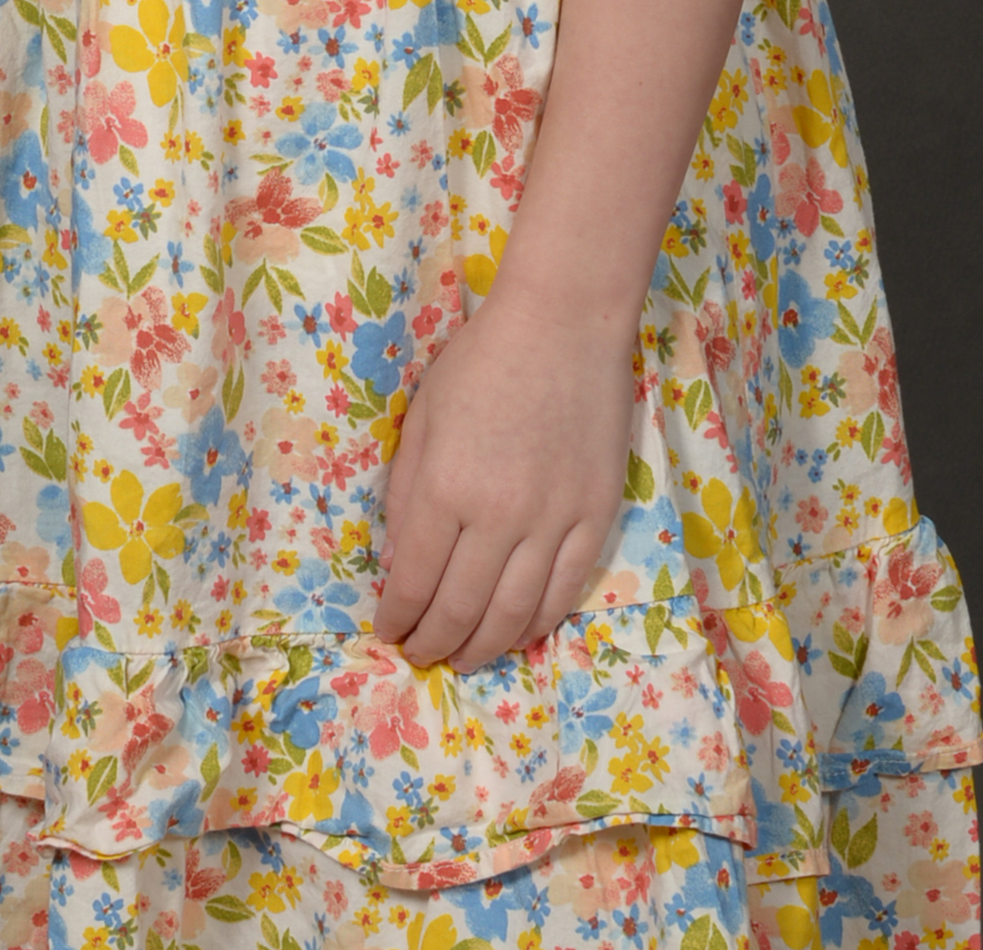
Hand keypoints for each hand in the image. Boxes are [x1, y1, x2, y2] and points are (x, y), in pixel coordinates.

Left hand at [374, 291, 633, 669]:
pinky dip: (537, 625)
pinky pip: (564, 591)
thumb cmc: (482, 359)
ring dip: (482, 649)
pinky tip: (517, 634)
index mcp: (444, 487)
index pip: (412, 580)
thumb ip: (408, 491)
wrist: (565, 323)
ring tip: (464, 659)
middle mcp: (497, 515)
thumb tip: (397, 561)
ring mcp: (552, 520)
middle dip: (432, 643)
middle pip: (460, 609)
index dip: (396, 617)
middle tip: (420, 654)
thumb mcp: (424, 416)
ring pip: (513, 615)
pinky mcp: (595, 516)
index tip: (387, 630)